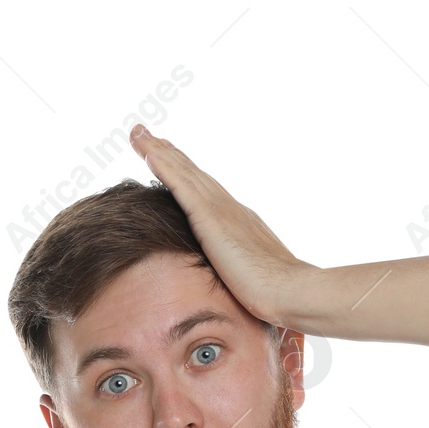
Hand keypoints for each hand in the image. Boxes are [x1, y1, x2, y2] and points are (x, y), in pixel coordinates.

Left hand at [128, 123, 314, 326]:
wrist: (291, 291)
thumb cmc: (276, 294)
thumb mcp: (248, 278)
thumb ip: (235, 270)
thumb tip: (228, 281)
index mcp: (236, 221)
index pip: (203, 190)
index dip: (183, 171)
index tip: (165, 154)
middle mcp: (228, 208)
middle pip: (191, 172)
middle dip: (166, 152)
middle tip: (144, 133)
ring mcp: (220, 210)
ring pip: (183, 172)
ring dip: (158, 151)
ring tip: (138, 134)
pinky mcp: (211, 219)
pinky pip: (182, 187)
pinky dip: (165, 168)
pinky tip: (149, 154)